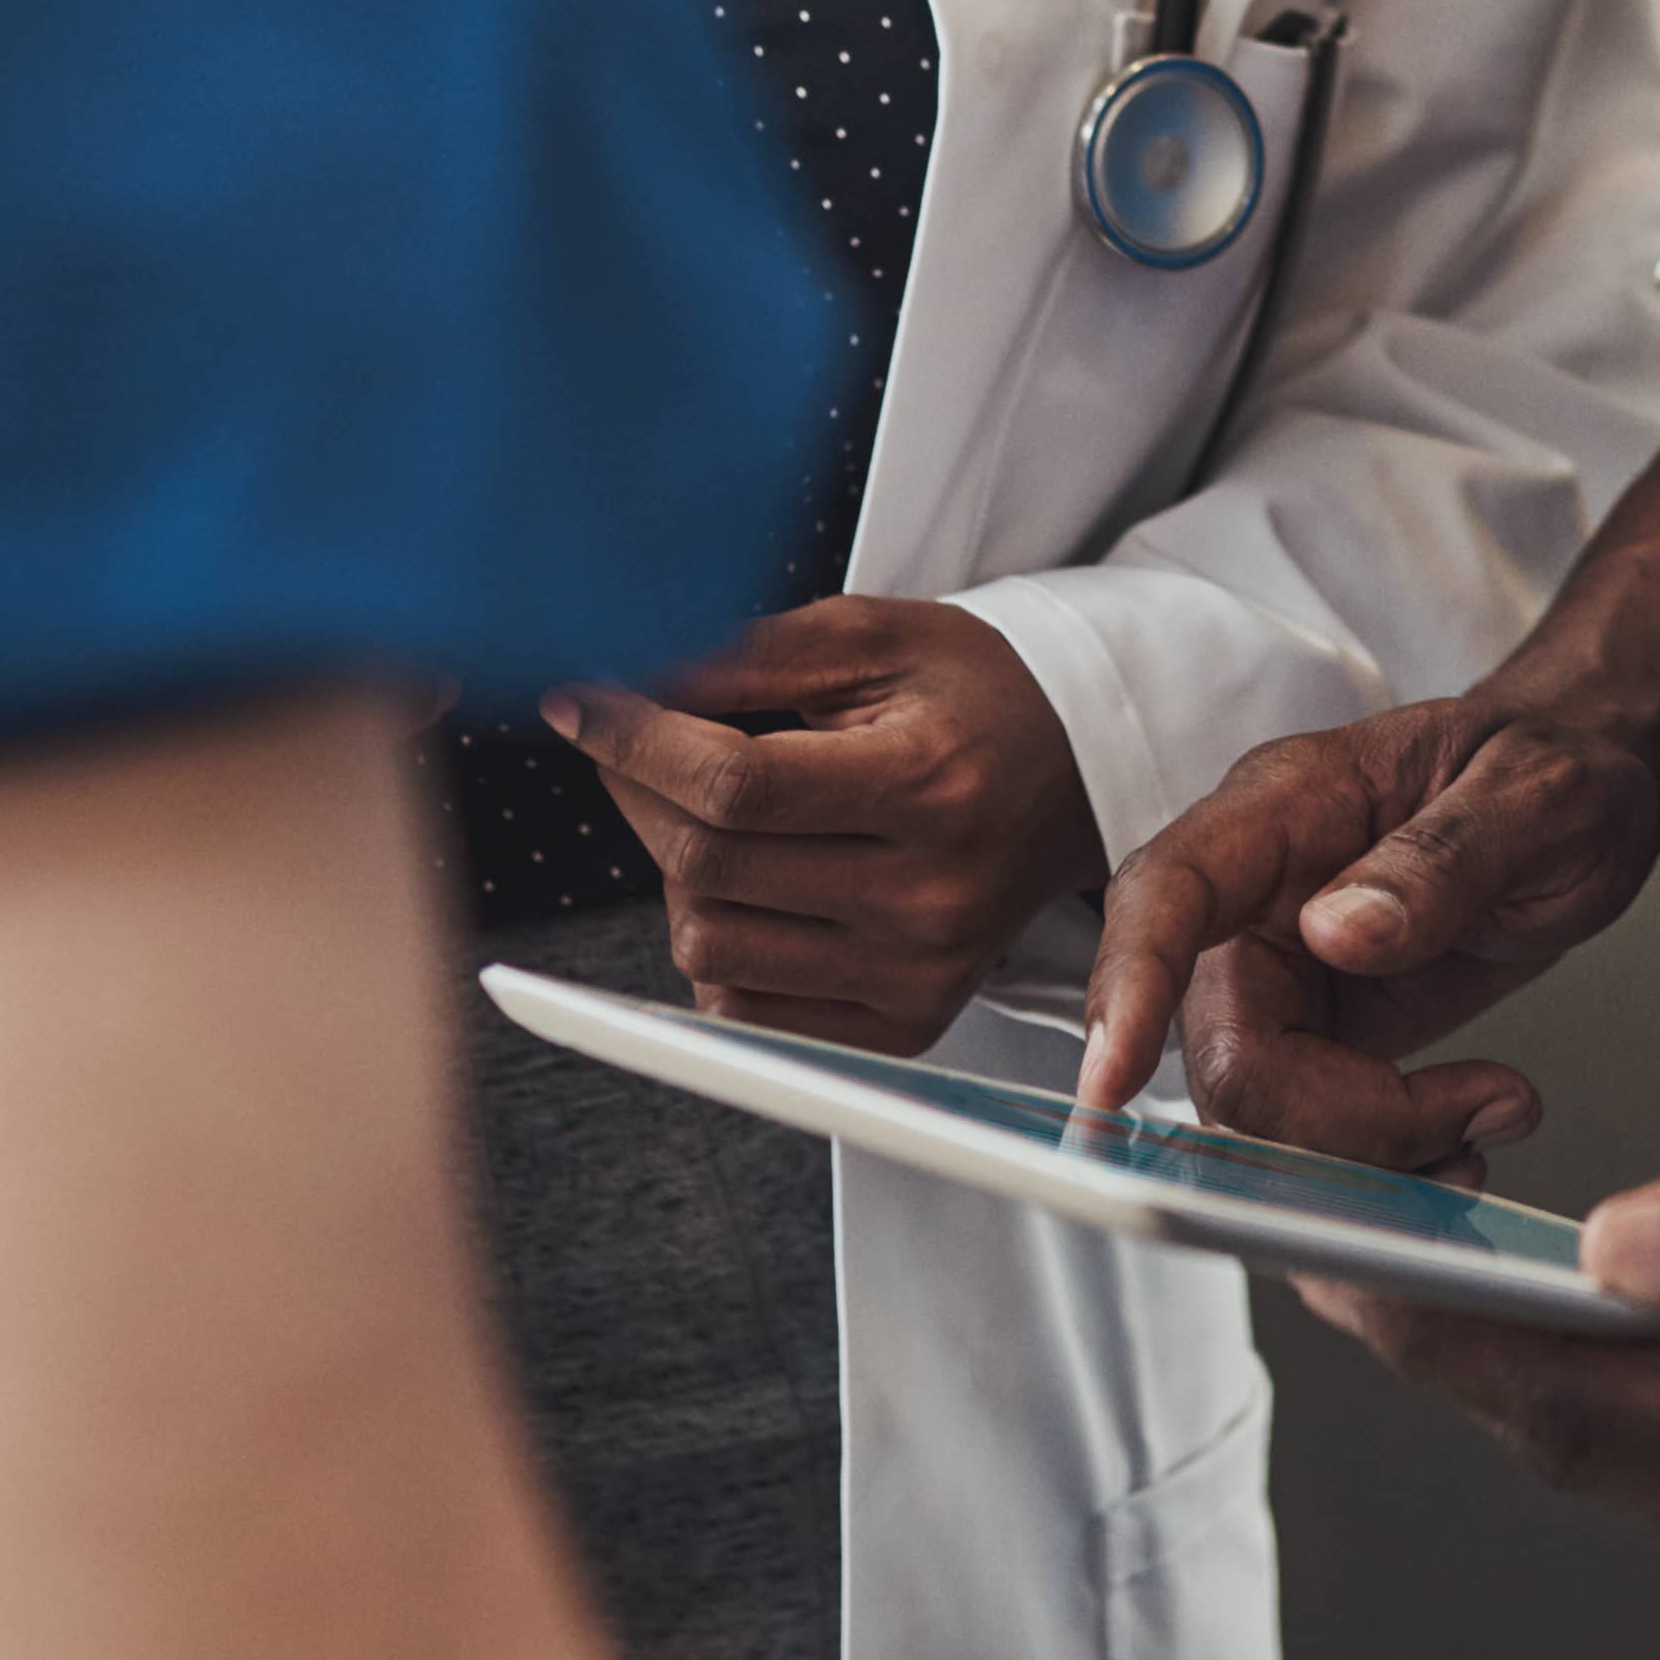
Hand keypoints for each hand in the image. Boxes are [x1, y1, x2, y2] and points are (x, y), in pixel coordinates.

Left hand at [550, 598, 1105, 1058]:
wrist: (1079, 775)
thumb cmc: (973, 696)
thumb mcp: (873, 636)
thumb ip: (747, 653)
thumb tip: (624, 683)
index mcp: (929, 784)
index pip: (734, 785)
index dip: (633, 743)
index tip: (580, 706)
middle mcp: (930, 894)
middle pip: (705, 867)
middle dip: (640, 794)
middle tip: (639, 745)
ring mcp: (918, 972)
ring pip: (706, 947)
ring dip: (678, 873)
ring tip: (724, 817)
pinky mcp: (904, 1023)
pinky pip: (742, 1007)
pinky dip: (718, 943)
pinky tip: (754, 882)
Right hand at [1073, 687, 1659, 1170]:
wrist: (1588, 803)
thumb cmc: (1556, 767)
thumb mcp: (1540, 792)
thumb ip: (1445, 855)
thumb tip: (1337, 931)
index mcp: (1290, 808)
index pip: (1167, 892)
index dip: (1128, 986)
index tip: (1111, 1081)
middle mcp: (1261, 901)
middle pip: (1225, 1050)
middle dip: (1342, 1122)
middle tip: (1477, 1112)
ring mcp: (1286, 978)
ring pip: (1263, 1114)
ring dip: (1372, 1157)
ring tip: (1489, 1118)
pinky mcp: (1322, 1041)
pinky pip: (1313, 1136)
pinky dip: (1389, 1164)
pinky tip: (1464, 1135)